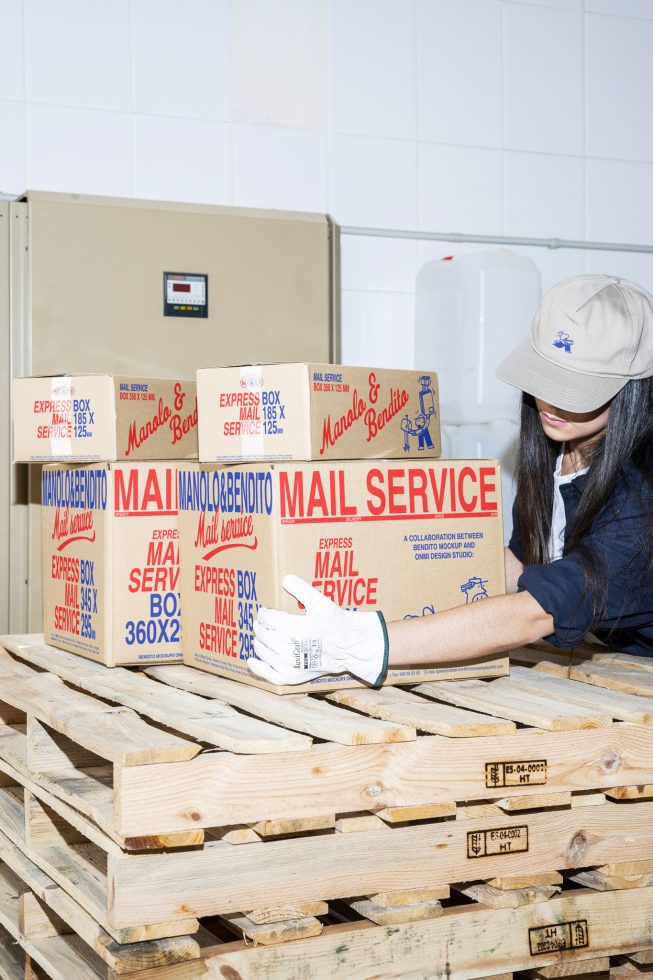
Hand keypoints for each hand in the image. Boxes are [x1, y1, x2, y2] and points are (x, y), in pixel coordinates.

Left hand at [248, 574, 388, 685]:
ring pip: (261, 650)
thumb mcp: (320, 602)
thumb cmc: (335, 623)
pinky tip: (251, 660)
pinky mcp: (290, 677)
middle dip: (262, 625)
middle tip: (268, 622)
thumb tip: (285, 579)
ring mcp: (286, 664)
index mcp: (291, 627)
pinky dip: (257, 667)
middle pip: (261, 633)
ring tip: (265, 635)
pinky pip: (267, 674)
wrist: (349, 647)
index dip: (265, 612)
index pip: (265, 618)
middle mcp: (285, 647)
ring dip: (259, 640)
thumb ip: (301, 589)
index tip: (269, 611)